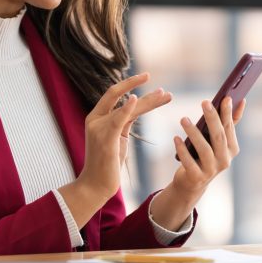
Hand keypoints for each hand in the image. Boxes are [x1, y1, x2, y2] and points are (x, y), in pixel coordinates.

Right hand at [73, 73, 171, 203]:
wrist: (96, 185)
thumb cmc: (108, 163)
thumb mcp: (118, 137)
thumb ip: (124, 120)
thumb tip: (137, 106)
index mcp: (97, 117)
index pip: (113, 93)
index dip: (129, 83)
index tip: (147, 77)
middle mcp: (95, 119)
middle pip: (120, 96)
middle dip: (141, 88)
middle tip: (164, 89)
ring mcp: (98, 128)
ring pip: (127, 108)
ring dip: (148, 101)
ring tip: (166, 95)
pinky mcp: (105, 138)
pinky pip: (117, 119)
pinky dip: (126, 108)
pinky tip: (135, 99)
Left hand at [149, 97, 244, 229]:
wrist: (191, 182)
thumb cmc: (205, 155)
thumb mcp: (217, 140)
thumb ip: (229, 122)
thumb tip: (241, 100)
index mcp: (232, 149)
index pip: (229, 128)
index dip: (228, 113)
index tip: (225, 98)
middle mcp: (225, 160)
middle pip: (218, 136)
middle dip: (212, 118)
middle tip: (204, 102)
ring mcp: (211, 170)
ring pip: (204, 149)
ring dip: (193, 132)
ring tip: (183, 119)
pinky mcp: (197, 177)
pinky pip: (189, 162)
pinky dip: (182, 150)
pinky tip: (176, 138)